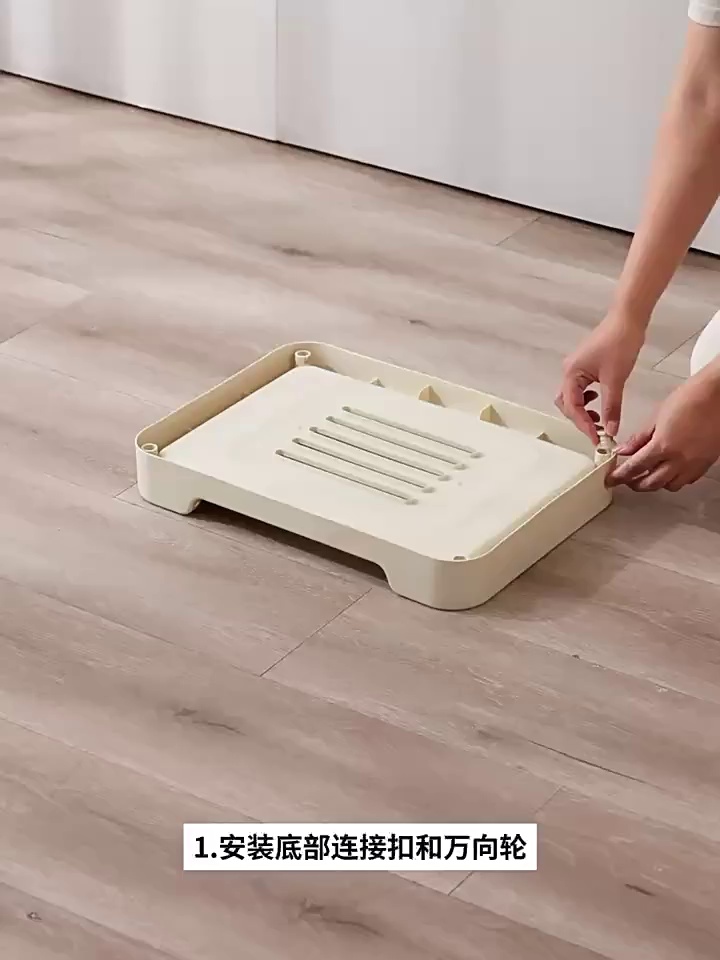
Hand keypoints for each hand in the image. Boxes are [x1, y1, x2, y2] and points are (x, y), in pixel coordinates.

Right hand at [556, 312, 645, 441]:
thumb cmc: (619, 344)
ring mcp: (576, 368)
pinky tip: (599, 400)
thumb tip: (610, 430)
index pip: (572, 408)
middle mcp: (569, 372)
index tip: (597, 440)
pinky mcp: (585, 365)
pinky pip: (580, 388)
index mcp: (571, 374)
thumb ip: (611, 407)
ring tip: (599, 418)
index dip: (583, 426)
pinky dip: (587, 399)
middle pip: (566, 404)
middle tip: (597, 432)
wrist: (628, 318)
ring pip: (572, 397)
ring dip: (583, 410)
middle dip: (580, 420)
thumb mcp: (616, 380)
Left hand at [608, 365, 719, 490]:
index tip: (611, 479)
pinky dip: (676, 479)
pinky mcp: (707, 463)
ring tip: (648, 474)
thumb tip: (624, 450)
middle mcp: (679, 460)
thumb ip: (639, 437)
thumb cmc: (691, 398)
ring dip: (656, 483)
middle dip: (636, 484)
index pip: (635, 468)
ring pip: (671, 486)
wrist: (719, 395)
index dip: (620, 476)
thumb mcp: (657, 416)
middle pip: (652, 483)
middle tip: (627, 479)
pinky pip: (688, 480)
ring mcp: (695, 464)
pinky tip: (670, 470)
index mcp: (663, 446)